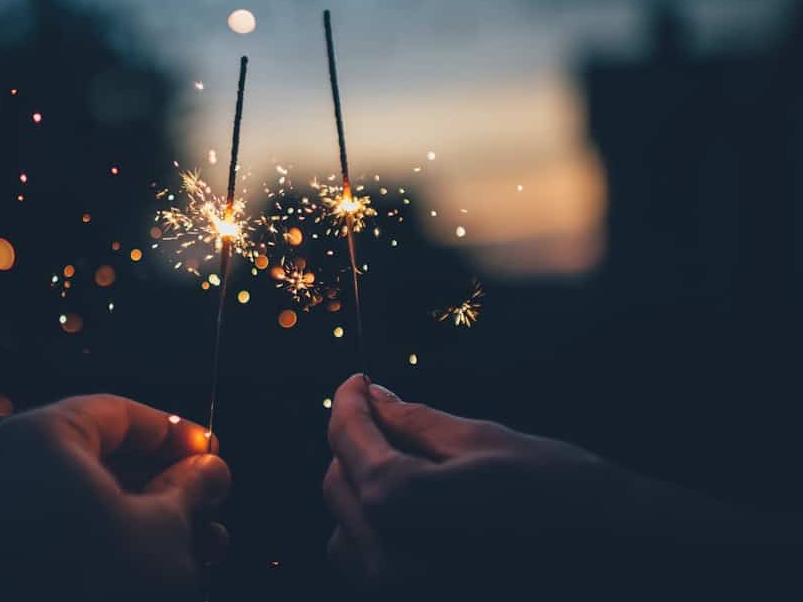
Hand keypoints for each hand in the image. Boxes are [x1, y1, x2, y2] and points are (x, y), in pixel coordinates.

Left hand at [0, 394, 230, 600]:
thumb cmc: (106, 592)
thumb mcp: (168, 531)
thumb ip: (190, 487)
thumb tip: (208, 470)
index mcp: (33, 442)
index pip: (113, 413)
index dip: (172, 430)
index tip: (208, 449)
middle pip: (92, 456)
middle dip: (159, 479)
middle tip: (207, 497)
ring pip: (73, 499)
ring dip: (137, 514)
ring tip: (198, 540)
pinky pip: (48, 534)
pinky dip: (98, 538)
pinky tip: (154, 563)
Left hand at [322, 374, 773, 592]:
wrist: (623, 560)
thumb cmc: (563, 497)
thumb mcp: (484, 442)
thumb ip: (414, 422)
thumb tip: (375, 397)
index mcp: (402, 508)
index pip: (349, 442)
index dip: (348, 402)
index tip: (357, 381)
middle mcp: (388, 564)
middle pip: (338, 485)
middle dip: (358, 443)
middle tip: (388, 413)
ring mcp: (399, 595)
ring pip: (346, 529)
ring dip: (365, 490)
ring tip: (409, 463)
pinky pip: (369, 565)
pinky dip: (380, 532)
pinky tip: (419, 510)